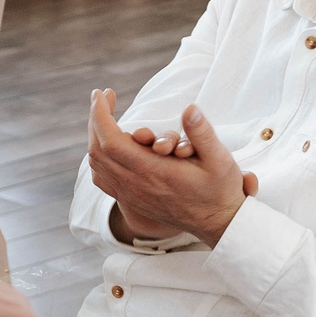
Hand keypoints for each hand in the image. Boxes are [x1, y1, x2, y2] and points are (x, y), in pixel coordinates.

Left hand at [88, 90, 255, 247]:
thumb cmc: (219, 190)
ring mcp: (131, 194)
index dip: (100, 114)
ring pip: (97, 164)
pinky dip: (100, 157)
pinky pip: (103, 178)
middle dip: (95, 119)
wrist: (218, 223)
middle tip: (103, 98)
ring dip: (96, 136)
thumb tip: (189, 108)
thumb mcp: (220, 159)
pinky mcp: (132, 200)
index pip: (110, 140)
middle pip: (97, 150)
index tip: (103, 94)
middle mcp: (136, 184)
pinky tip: (110, 144)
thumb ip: (202, 133)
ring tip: (105, 116)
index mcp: (153, 171)